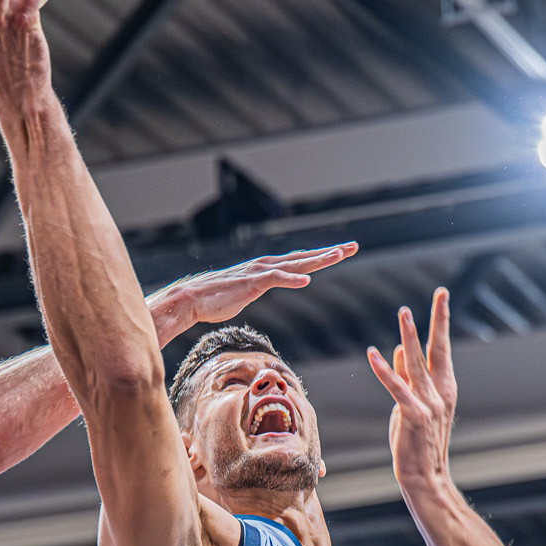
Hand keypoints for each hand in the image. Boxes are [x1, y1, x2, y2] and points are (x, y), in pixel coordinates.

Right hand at [149, 243, 357, 333]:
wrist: (192, 299)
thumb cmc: (216, 298)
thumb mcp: (246, 291)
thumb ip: (260, 287)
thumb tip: (265, 289)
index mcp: (268, 269)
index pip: (301, 261)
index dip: (323, 256)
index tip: (343, 251)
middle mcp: (267, 265)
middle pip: (305, 258)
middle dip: (330, 252)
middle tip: (353, 246)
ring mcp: (259, 272)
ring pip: (295, 265)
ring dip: (317, 260)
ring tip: (338, 255)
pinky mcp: (250, 283)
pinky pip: (275, 279)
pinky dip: (291, 279)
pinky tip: (307, 281)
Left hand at [367, 287, 456, 496]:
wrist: (426, 476)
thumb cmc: (418, 442)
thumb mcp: (413, 404)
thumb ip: (408, 377)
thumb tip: (400, 349)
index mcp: (445, 388)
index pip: (443, 348)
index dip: (441, 322)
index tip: (442, 297)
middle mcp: (441, 392)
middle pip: (438, 349)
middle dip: (438, 319)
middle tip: (441, 293)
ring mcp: (429, 405)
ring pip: (417, 364)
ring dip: (411, 336)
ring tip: (405, 312)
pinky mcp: (413, 416)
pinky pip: (396, 388)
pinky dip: (384, 370)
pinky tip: (373, 354)